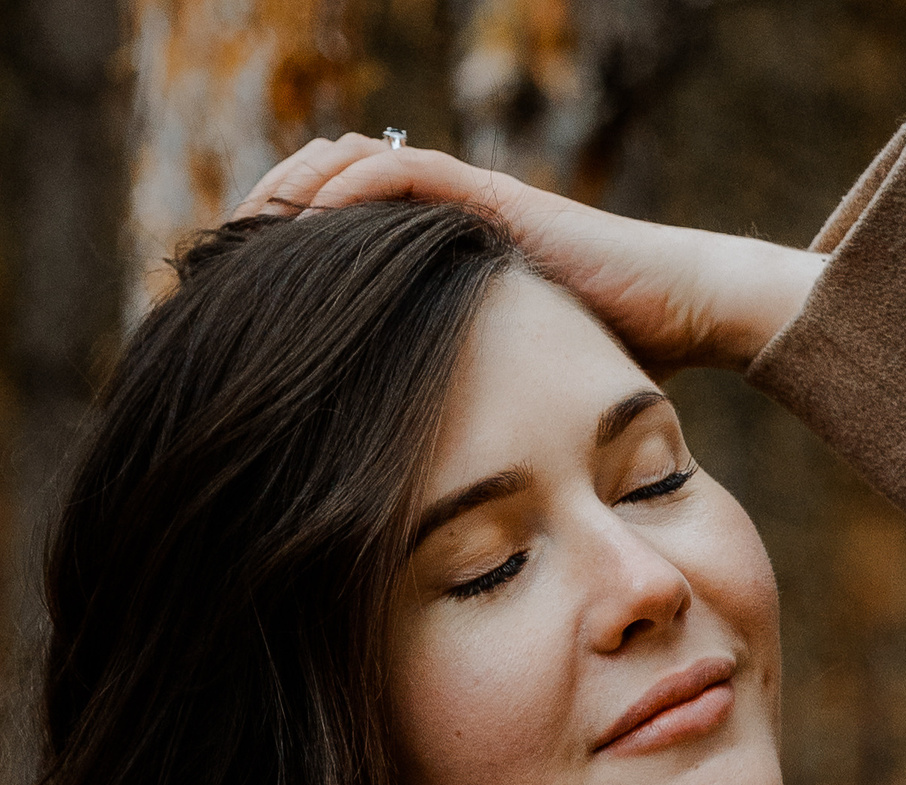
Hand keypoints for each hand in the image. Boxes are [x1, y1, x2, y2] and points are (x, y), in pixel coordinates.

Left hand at [232, 136, 826, 374]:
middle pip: (329, 193)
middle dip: (267, 218)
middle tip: (215, 259)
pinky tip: (304, 216)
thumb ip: (469, 417)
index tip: (231, 297)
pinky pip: (403, 173)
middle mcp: (447, 230)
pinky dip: (346, 187)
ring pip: (352, 166)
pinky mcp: (492, 198)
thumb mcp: (518, 396)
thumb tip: (427, 498)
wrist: (689, 314)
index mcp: (443, 270)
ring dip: (291, 190)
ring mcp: (468, 207)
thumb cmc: (622, 365)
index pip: (342, 240)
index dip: (282, 258)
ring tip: (244, 230)